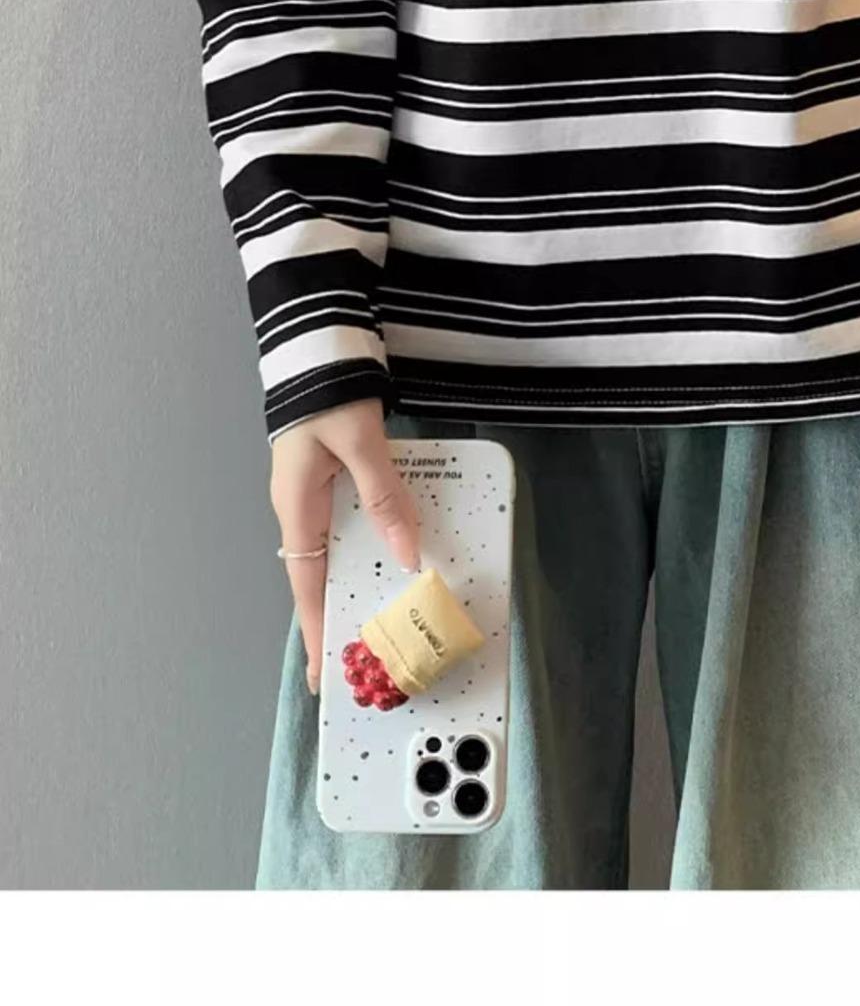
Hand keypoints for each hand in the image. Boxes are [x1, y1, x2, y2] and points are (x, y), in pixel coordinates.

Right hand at [269, 396, 420, 693]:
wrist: (316, 340)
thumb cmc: (327, 391)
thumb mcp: (360, 443)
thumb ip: (384, 496)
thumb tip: (406, 554)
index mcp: (297, 507)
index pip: (306, 584)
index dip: (316, 630)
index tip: (322, 675)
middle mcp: (300, 508)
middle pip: (322, 573)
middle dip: (342, 612)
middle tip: (369, 652)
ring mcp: (314, 492)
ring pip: (339, 548)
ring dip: (361, 576)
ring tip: (391, 610)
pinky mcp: (330, 474)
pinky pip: (350, 521)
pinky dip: (372, 541)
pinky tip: (398, 550)